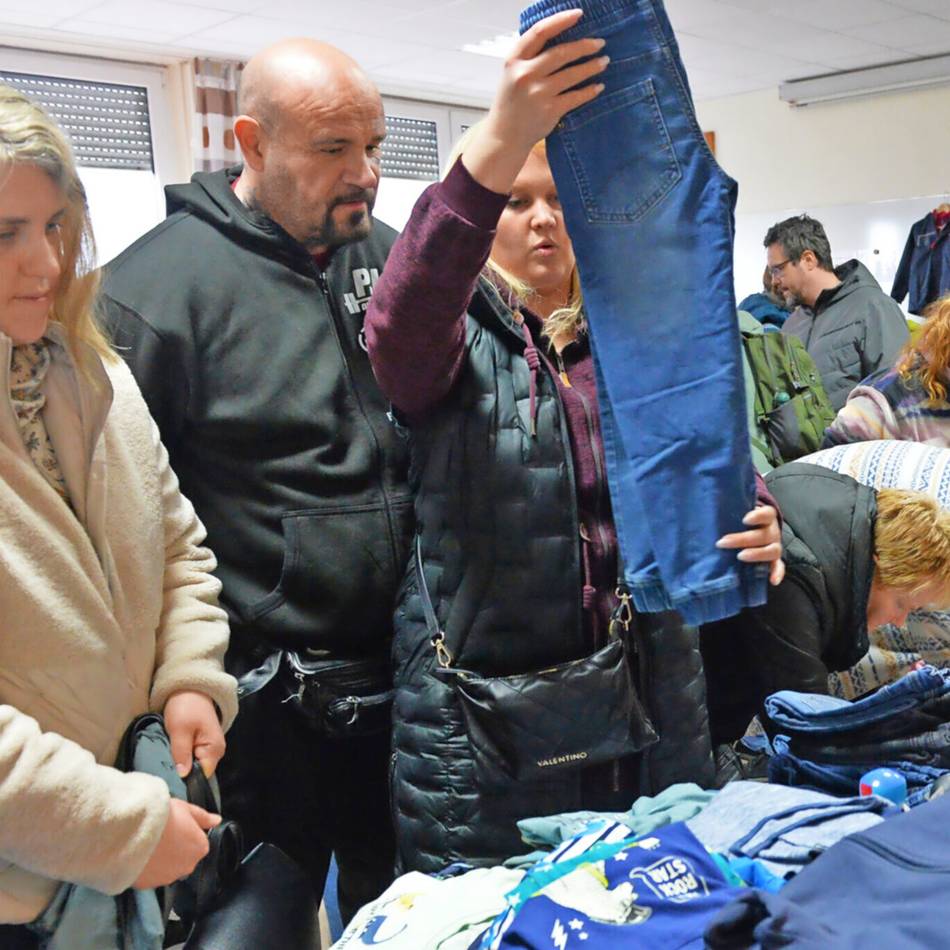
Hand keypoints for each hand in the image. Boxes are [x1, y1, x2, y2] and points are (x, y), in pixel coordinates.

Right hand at [133, 799, 219, 888]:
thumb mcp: (186, 809)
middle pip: (183, 858)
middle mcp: (187, 867)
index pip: (198, 843)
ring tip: (148, 843)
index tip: (175, 827)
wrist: (133, 832)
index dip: (185, 834)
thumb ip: (204, 817)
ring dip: (161, 860)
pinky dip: (146, 868)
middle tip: (161, 835)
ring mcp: (167, 878)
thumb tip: (217, 820)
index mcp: (200, 848)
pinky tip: (139, 855)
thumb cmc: (162, 818)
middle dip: (174, 849)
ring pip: (167, 869)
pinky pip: (150, 876)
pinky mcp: (148, 885)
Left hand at [164, 690, 225, 778]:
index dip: (186, 781)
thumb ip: (181, 753)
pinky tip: (170, 756)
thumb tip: (182, 776)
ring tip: (164, 765)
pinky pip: (192, 757)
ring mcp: (209, 747)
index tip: (170, 781)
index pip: (202, 776)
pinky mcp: (201, 743)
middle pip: (198, 772)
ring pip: (193, 765)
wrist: (190, 687)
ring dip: (180, 765)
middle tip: (163, 773)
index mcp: (214, 749)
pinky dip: (181, 757)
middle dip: (181, 773)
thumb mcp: (179, 729)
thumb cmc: (186, 706)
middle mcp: (216, 752)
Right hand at [462, 9, 608, 192]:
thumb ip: (530, 57)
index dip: (560, 21)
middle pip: (561, 53)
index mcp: (514, 60)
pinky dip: (589, 91)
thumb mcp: (512, 73)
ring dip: (592, 67)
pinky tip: (598, 86)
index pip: (540, 32)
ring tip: (604, 62)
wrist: (505, 136)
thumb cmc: (511, 102)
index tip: (578, 14)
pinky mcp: (550, 111)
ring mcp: (538, 94)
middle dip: (584, 46)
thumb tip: (561, 37)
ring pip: (572, 74)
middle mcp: (525, 75)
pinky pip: (576, 97)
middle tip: (600, 44)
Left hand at [716, 505, 784, 585]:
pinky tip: (772, 580)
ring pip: (772, 550)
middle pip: (764, 535)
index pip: (767, 513)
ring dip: (757, 554)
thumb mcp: (735, 512)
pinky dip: (777, 573)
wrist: (752, 529)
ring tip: (740, 556)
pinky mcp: (774, 560)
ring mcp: (774, 546)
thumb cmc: (739, 520)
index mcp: (766, 517)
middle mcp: (772, 531)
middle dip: (743, 539)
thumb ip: (725, 509)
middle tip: (723, 542)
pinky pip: (779, 567)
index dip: (758, 516)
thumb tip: (702, 505)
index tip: (744, 520)